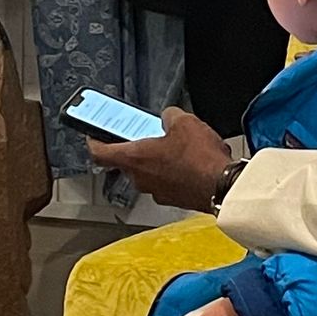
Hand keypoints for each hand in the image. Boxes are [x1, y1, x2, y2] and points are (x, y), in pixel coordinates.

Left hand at [87, 107, 232, 210]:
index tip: (93, 134)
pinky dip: (172, 171)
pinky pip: (166, 181)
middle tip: (147, 134)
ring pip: (148, 172)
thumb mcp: (183, 122)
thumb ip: (168, 116)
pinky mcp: (174, 199)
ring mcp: (157, 192)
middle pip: (127, 162)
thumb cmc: (200, 159)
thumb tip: (169, 118)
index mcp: (134, 158)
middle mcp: (140, 179)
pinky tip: (190, 161)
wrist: (223, 186)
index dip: (94, 141)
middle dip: (137, 147)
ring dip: (157, 160)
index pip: (99, 153)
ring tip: (176, 146)